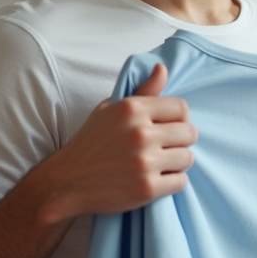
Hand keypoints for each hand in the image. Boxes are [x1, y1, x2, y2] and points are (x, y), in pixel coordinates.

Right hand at [38, 63, 196, 220]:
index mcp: (132, 108)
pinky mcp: (147, 188)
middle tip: (165, 147)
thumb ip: (142, 90)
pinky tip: (155, 179)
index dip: (179, 118)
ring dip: (177, 162)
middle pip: (189, 133)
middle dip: (181, 140)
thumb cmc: (91, 142)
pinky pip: (181, 181)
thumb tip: (162, 68)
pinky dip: (172, 182)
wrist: (67, 181)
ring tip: (160, 164)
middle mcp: (140, 133)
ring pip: (187, 158)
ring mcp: (144, 162)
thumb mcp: (111, 108)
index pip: (181, 107)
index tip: (169, 127)